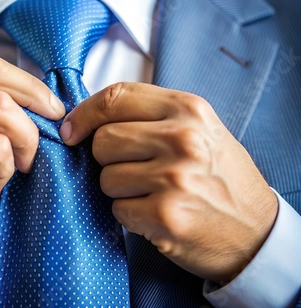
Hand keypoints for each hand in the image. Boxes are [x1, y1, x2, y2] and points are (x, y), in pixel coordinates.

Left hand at [59, 82, 277, 282]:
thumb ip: (149, 116)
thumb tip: (87, 118)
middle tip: (134, 170)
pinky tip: (155, 214)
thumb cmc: (219, 177)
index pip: (115, 96)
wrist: (256, 230)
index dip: (84, 113)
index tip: (71, 130)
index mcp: (188, 109)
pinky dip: (129, 215)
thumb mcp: (197, 130)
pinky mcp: (166, 215)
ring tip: (151, 193)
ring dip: (119, 190)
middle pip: (103, 140)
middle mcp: (182, 139)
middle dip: (106, 159)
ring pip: (106, 178)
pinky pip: (117, 209)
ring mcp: (175, 178)